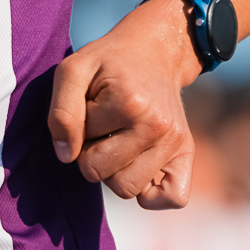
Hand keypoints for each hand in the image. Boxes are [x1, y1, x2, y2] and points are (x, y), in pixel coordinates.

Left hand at [48, 0, 198, 208]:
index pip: (81, 153)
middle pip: (103, 176)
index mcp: (130, 104)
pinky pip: (173, 198)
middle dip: (93, 154)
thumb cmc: (107, 62)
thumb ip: (62, 112)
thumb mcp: (73, 71)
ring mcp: (177, 141)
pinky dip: (152, 193)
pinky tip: (139, 165)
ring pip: (129, 190)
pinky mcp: (188, 152)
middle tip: (104, 126)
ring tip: (119, 139)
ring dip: (116, 170)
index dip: (79, 133)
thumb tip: (66, 155)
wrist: (154, 51)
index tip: (91, 108)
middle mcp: (158, 126)